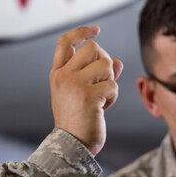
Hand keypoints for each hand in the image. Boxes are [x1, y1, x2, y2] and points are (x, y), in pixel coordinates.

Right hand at [49, 26, 123, 155]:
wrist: (70, 146)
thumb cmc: (77, 120)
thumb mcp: (81, 93)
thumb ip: (96, 75)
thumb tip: (117, 62)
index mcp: (57, 74)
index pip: (65, 42)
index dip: (81, 31)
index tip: (96, 30)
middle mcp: (63, 76)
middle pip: (93, 48)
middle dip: (104, 62)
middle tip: (102, 81)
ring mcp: (75, 84)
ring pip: (106, 64)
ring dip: (110, 81)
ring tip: (102, 98)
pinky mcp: (88, 96)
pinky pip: (113, 84)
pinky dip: (113, 96)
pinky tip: (103, 108)